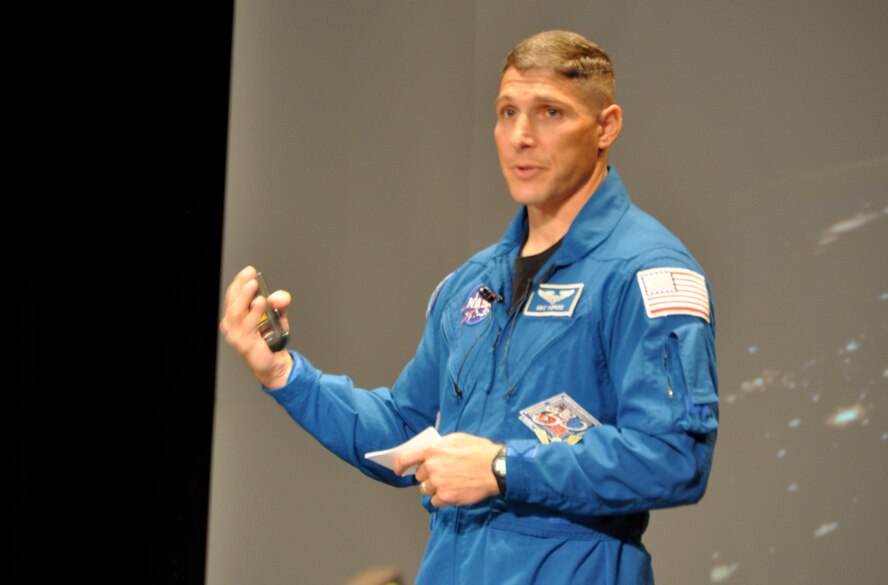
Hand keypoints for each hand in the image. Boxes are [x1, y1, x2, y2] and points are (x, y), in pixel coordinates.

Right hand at [219, 265, 293, 388]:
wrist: (275, 363)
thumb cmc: (271, 339)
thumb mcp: (279, 316)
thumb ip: (280, 303)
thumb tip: (278, 297)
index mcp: (237, 315)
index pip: (234, 295)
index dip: (240, 281)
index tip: (249, 271)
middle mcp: (233, 324)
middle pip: (233, 301)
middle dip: (241, 287)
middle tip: (250, 277)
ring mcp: (236, 334)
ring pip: (237, 312)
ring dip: (245, 297)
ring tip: (253, 286)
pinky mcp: (243, 344)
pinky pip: (247, 326)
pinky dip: (253, 313)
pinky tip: (259, 303)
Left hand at [394, 432, 501, 507]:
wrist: (495, 468)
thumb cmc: (479, 450)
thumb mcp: (457, 439)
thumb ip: (439, 446)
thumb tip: (430, 451)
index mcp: (432, 450)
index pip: (405, 459)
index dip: (400, 466)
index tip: (399, 470)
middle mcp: (432, 467)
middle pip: (419, 476)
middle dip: (428, 475)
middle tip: (443, 473)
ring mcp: (438, 484)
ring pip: (426, 490)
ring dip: (434, 488)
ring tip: (450, 482)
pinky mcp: (446, 498)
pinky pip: (435, 502)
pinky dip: (442, 499)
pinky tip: (453, 491)